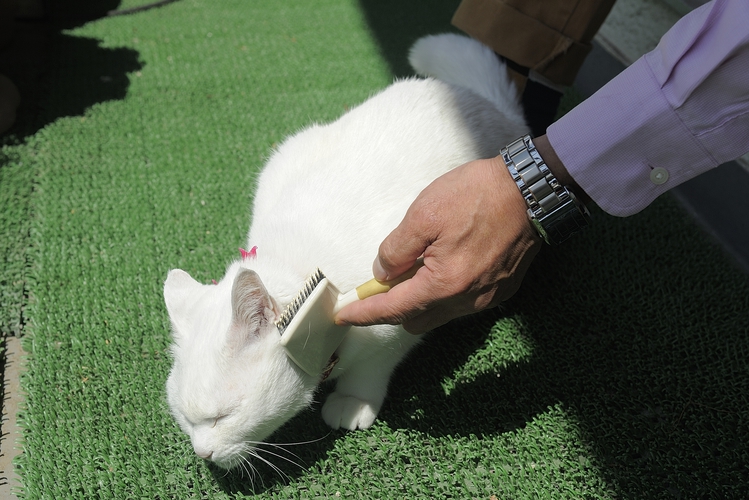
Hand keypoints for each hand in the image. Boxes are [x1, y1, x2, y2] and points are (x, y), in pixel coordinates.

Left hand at [335, 154, 541, 333]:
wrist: (532, 189)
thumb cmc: (477, 196)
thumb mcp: (424, 214)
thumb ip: (396, 249)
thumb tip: (382, 273)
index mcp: (445, 284)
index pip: (394, 310)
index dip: (365, 315)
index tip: (344, 317)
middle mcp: (467, 301)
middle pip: (416, 320)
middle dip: (394, 307)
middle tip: (383, 279)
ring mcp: (488, 298)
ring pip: (440, 313)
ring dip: (421, 298)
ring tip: (417, 265)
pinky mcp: (503, 290)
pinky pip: (462, 303)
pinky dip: (444, 292)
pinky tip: (445, 264)